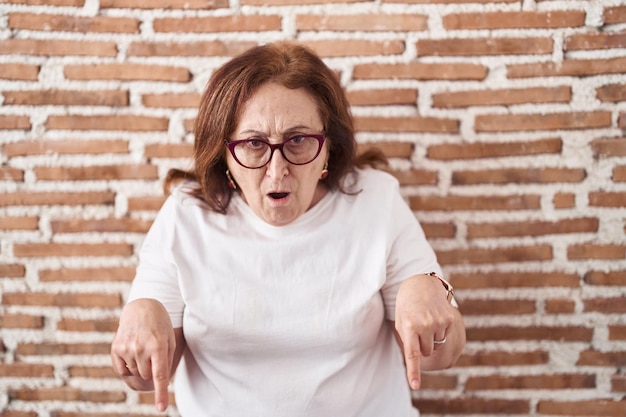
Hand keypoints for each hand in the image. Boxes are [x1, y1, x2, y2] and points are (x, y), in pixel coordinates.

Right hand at [111, 298, 175, 411]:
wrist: (142, 308)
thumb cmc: (160, 326)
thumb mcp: (170, 340)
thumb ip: (166, 361)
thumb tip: (160, 382)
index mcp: (158, 346)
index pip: (160, 375)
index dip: (161, 393)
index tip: (161, 408)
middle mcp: (141, 348)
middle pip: (147, 376)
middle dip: (151, 370)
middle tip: (153, 354)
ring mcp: (126, 348)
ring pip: (135, 374)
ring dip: (140, 368)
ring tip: (143, 349)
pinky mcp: (116, 348)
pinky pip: (122, 371)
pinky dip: (128, 368)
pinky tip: (132, 354)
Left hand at [394, 274, 456, 389]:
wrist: (420, 284)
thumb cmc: (406, 308)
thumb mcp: (401, 323)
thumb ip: (407, 342)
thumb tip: (418, 362)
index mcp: (409, 326)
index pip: (412, 354)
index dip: (414, 371)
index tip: (415, 385)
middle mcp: (425, 324)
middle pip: (426, 352)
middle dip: (422, 346)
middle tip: (417, 330)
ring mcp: (439, 322)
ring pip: (437, 346)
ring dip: (432, 339)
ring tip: (426, 321)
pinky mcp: (450, 319)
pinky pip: (446, 337)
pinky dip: (440, 332)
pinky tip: (435, 319)